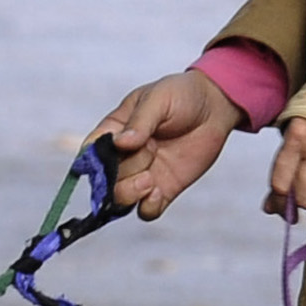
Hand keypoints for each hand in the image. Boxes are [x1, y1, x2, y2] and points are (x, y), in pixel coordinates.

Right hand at [91, 71, 239, 220]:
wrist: (215, 107)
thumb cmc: (181, 95)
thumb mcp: (158, 99)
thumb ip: (140, 122)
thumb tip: (121, 143)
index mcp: (114, 131)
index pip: (90, 153)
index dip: (91, 162)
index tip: (107, 160)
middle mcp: (124, 157)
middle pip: (104, 181)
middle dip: (122, 173)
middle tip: (149, 151)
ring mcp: (143, 174)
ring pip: (120, 199)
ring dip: (130, 193)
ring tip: (150, 180)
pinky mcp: (163, 189)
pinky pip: (147, 211)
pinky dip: (148, 207)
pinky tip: (158, 192)